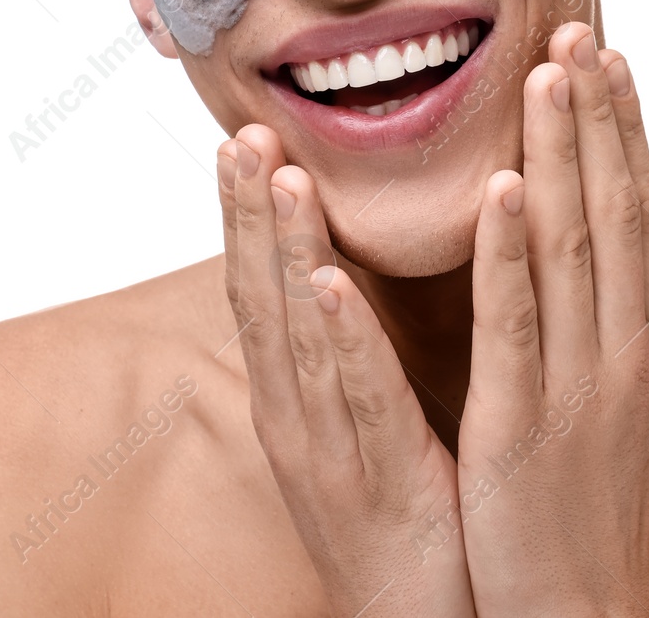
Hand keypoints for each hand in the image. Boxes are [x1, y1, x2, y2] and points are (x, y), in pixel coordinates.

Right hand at [219, 126, 476, 617]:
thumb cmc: (404, 517)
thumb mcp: (365, 424)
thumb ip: (355, 351)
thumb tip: (345, 278)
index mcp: (299, 400)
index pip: (262, 291)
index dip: (249, 217)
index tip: (246, 139)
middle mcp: (298, 419)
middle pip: (263, 300)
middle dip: (251, 214)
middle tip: (244, 132)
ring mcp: (331, 452)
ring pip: (301, 337)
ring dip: (289, 251)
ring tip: (281, 176)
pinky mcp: (382, 481)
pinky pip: (362, 400)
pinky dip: (343, 339)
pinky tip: (332, 285)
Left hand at [457, 23, 648, 617]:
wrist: (584, 602)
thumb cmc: (605, 487)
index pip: (640, 209)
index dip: (625, 128)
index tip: (608, 55)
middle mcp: (626, 347)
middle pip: (611, 211)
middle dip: (593, 117)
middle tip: (575, 31)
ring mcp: (578, 383)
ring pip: (570, 249)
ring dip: (561, 156)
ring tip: (545, 75)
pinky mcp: (522, 422)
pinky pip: (515, 323)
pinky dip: (507, 252)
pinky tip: (501, 186)